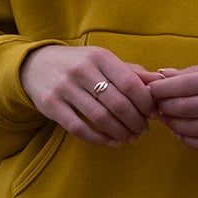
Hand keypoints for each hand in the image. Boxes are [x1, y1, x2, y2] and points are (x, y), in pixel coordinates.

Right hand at [20, 44, 157, 145]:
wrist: (36, 65)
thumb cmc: (79, 64)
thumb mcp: (103, 61)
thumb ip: (131, 72)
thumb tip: (161, 82)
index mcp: (99, 57)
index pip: (131, 84)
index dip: (146, 104)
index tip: (153, 115)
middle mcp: (81, 70)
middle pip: (118, 104)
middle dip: (136, 122)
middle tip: (144, 131)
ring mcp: (65, 89)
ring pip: (100, 118)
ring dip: (120, 133)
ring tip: (130, 138)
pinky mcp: (52, 106)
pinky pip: (80, 129)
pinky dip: (99, 139)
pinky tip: (111, 141)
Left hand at [151, 59, 197, 149]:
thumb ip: (196, 73)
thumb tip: (163, 75)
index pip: (183, 85)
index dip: (161, 90)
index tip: (151, 91)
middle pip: (184, 108)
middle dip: (165, 108)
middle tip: (157, 106)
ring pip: (194, 129)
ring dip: (175, 125)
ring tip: (169, 119)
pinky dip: (190, 140)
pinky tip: (183, 134)